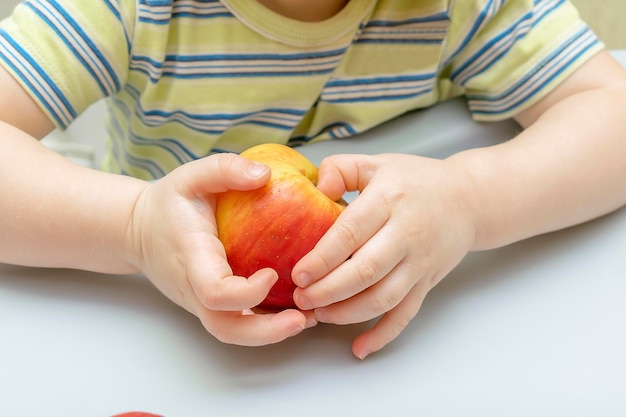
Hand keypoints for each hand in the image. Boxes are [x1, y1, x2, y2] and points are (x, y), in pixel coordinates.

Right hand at [128, 154, 312, 345]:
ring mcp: (200, 303)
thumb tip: (265, 175)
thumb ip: (225, 169)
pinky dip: (265, 324)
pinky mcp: (209, 306)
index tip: (272, 273)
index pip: (214, 291)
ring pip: (232, 333)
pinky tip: (294, 311)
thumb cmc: (168, 204)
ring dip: (271, 333)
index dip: (246, 292)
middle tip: (303, 319)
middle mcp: (194, 288)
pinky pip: (237, 324)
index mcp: (191, 257)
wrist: (138, 231)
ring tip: (308, 319)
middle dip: (266, 332)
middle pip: (226, 328)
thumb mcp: (192, 175)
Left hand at [292, 154, 476, 357]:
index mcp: (389, 199)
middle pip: (366, 271)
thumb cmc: (416, 181)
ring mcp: (419, 262)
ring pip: (383, 298)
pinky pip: (405, 315)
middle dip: (328, 291)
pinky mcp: (426, 282)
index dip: (322, 258)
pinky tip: (359, 347)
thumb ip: (340, 169)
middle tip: (301, 299)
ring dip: (347, 313)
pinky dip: (383, 335)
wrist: (468, 200)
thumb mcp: (377, 162)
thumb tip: (314, 189)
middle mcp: (407, 233)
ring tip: (319, 314)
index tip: (298, 274)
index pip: (351, 233)